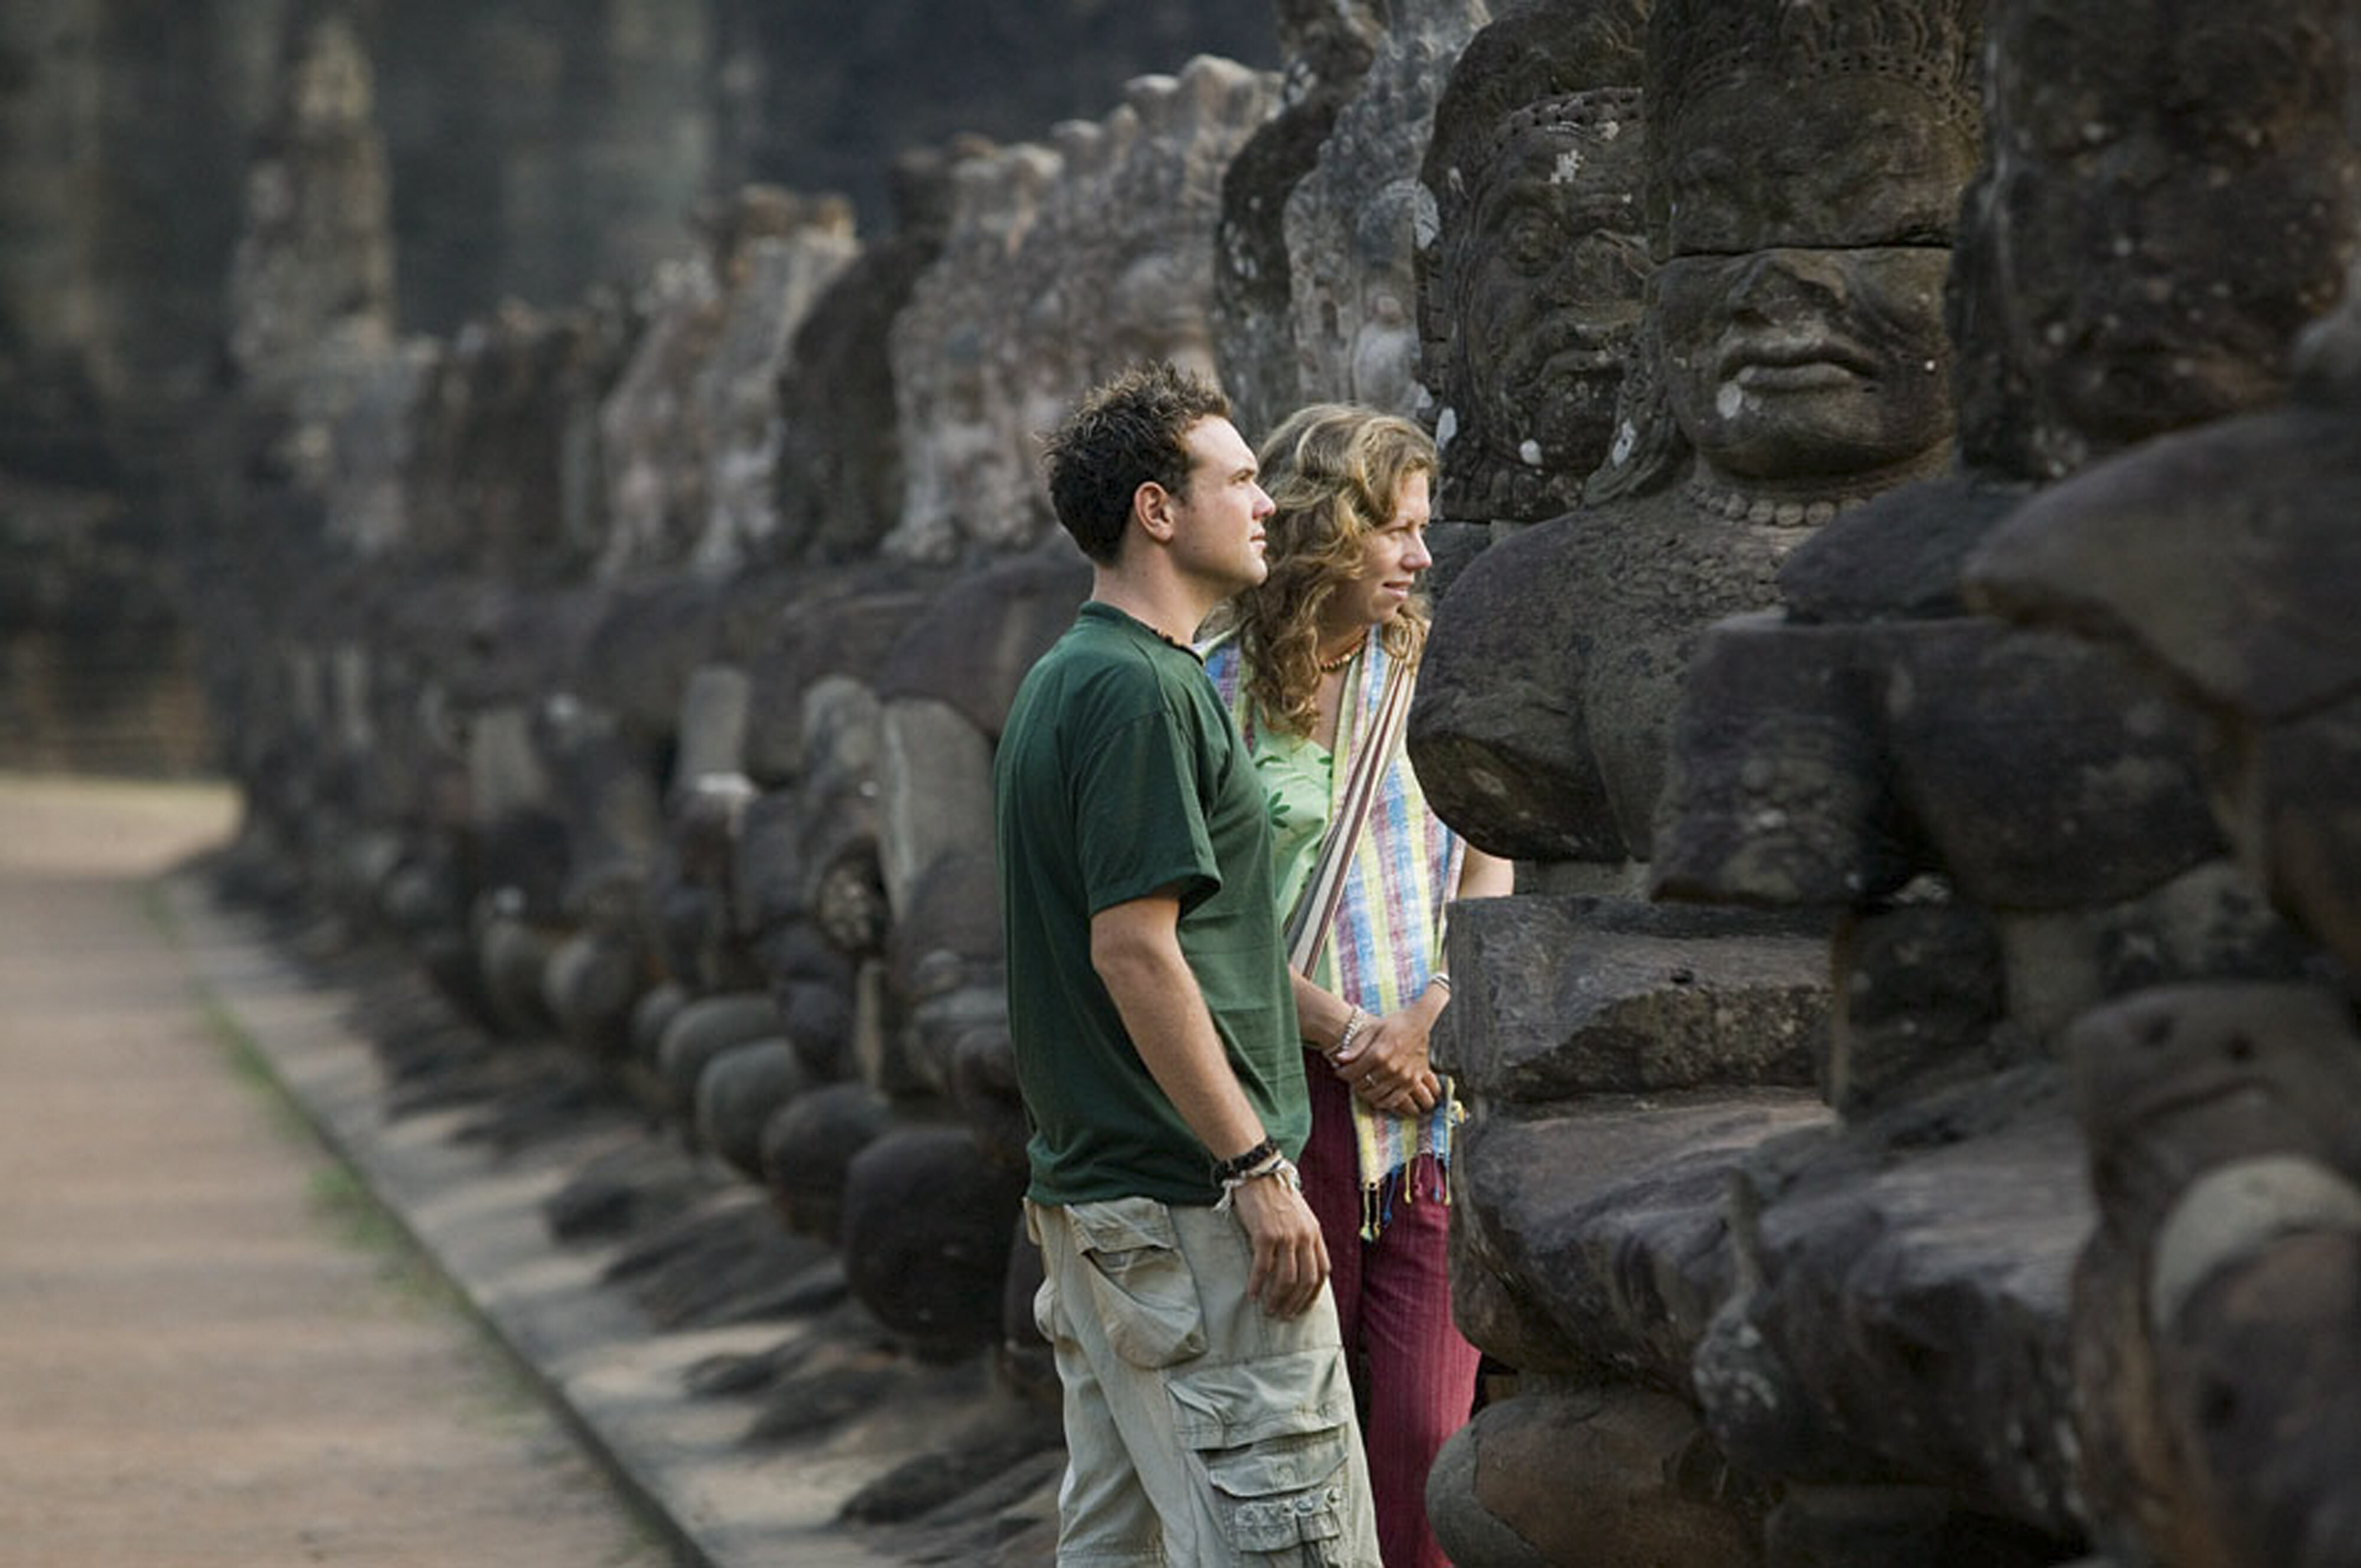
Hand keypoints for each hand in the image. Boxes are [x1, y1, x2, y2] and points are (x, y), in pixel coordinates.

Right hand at [1229, 1166, 1329, 1316]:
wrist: (1259, 1172)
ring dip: (1277, 1299)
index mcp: (1315, 1232)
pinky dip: (1257, 1284)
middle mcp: (1304, 1236)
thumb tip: (1298, 1265)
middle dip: (1296, 1303)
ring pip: (1286, 1279)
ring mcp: (1286, 1236)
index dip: (1313, 1294)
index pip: (1322, 1271)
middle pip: (1306, 1280)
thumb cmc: (1275, 1194)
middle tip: (1284, 1316)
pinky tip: (1251, 1294)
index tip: (1302, 1308)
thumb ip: (1303, 1237)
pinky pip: (1263, 1268)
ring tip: (1269, 1310)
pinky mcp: (1265, 1234)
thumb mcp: (1299, 1215)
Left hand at [1330, 1006, 1440, 1113]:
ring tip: (1361, 1085)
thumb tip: (1339, 1059)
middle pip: (1363, 1084)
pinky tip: (1376, 1097)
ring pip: (1376, 1095)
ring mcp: (1403, 1076)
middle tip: (1350, 1078)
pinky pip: (1394, 1100)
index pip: (1353, 1072)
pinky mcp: (1412, 1082)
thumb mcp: (1373, 1029)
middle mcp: (1391, 1067)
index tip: (1339, 1071)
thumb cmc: (1394, 1024)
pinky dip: (1382, 1102)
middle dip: (1352, 1082)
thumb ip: (1356, 1046)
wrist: (1419, 1024)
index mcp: (1379, 1053)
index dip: (1342, 1073)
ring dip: (1364, 1093)